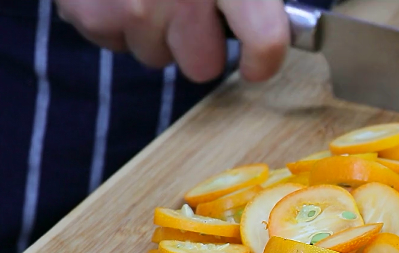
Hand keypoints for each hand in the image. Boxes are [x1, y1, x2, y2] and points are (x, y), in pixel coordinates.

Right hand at [55, 0, 289, 82]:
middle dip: (199, 43)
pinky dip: (116, 18)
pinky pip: (112, 39)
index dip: (264, 59)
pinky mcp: (87, 10)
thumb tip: (275, 8)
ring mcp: (131, 6)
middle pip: (202, 65)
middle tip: (193, 6)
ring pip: (154, 54)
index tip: (258, 63)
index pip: (263, 39)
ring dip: (156, 29)